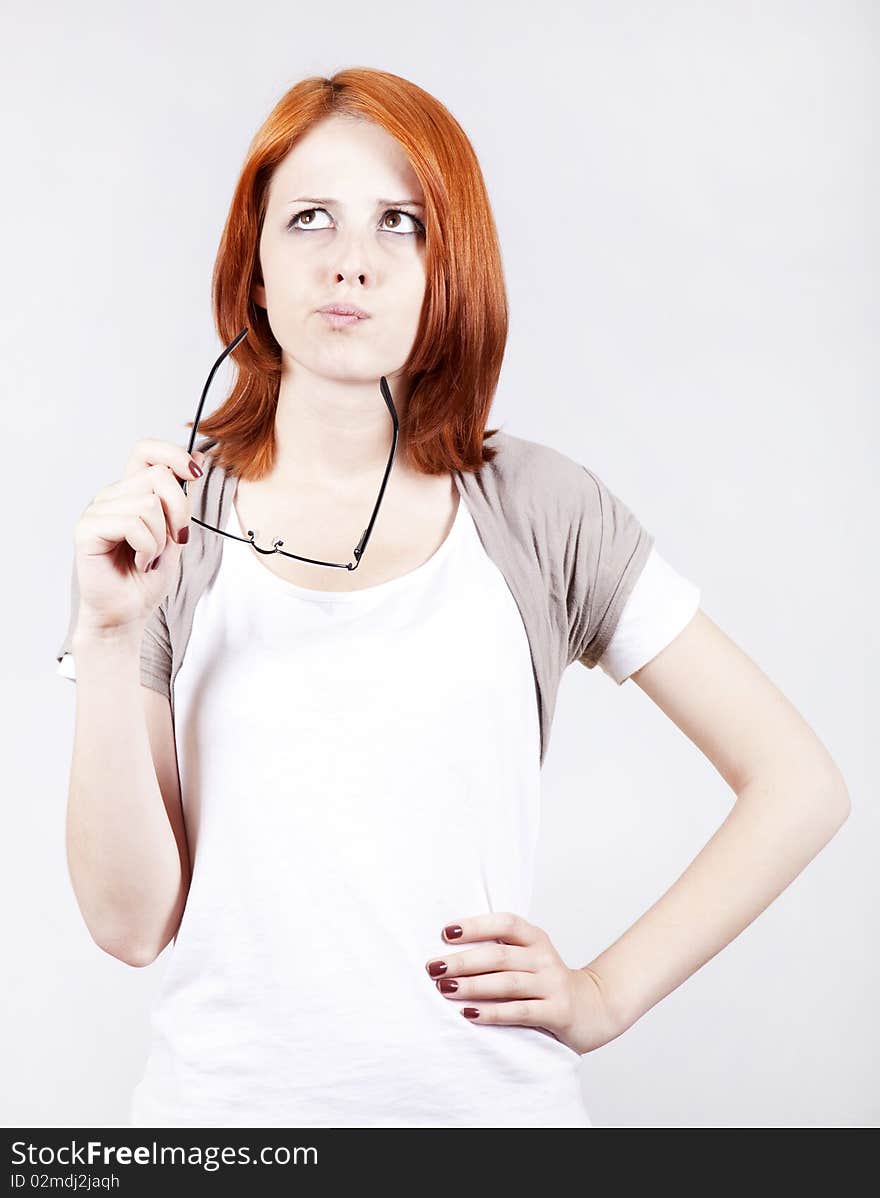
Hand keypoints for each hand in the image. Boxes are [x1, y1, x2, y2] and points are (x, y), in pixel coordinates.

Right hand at [72, 441, 205, 635]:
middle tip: (174, 540)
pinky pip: (131, 524)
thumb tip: (197, 458)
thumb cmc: (146, 580)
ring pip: (149, 503)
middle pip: (158, 475)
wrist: (128, 615)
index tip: (195, 473)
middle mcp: (112, 496)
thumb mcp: (176, 535)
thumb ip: (182, 500)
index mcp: (131, 493)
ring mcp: (97, 511)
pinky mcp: (87, 529)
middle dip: (179, 511)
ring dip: (160, 538)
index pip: (146, 450)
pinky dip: (146, 548)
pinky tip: (138, 562)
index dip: (173, 454)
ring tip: (148, 557)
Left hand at [424, 911, 622, 1055]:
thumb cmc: (546, 982)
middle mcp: (545, 958)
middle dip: (463, 961)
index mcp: (535, 938)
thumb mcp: (530, 958)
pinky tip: (469, 1014)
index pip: (505, 924)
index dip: (476, 926)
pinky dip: (493, 1013)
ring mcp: (553, 985)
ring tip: (445, 989)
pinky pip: (520, 1012)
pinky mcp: (557, 1012)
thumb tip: (448, 949)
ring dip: (473, 986)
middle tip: (433, 968)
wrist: (593, 1009)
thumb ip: (500, 951)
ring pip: (507, 983)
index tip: (445, 933)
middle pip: (499, 956)